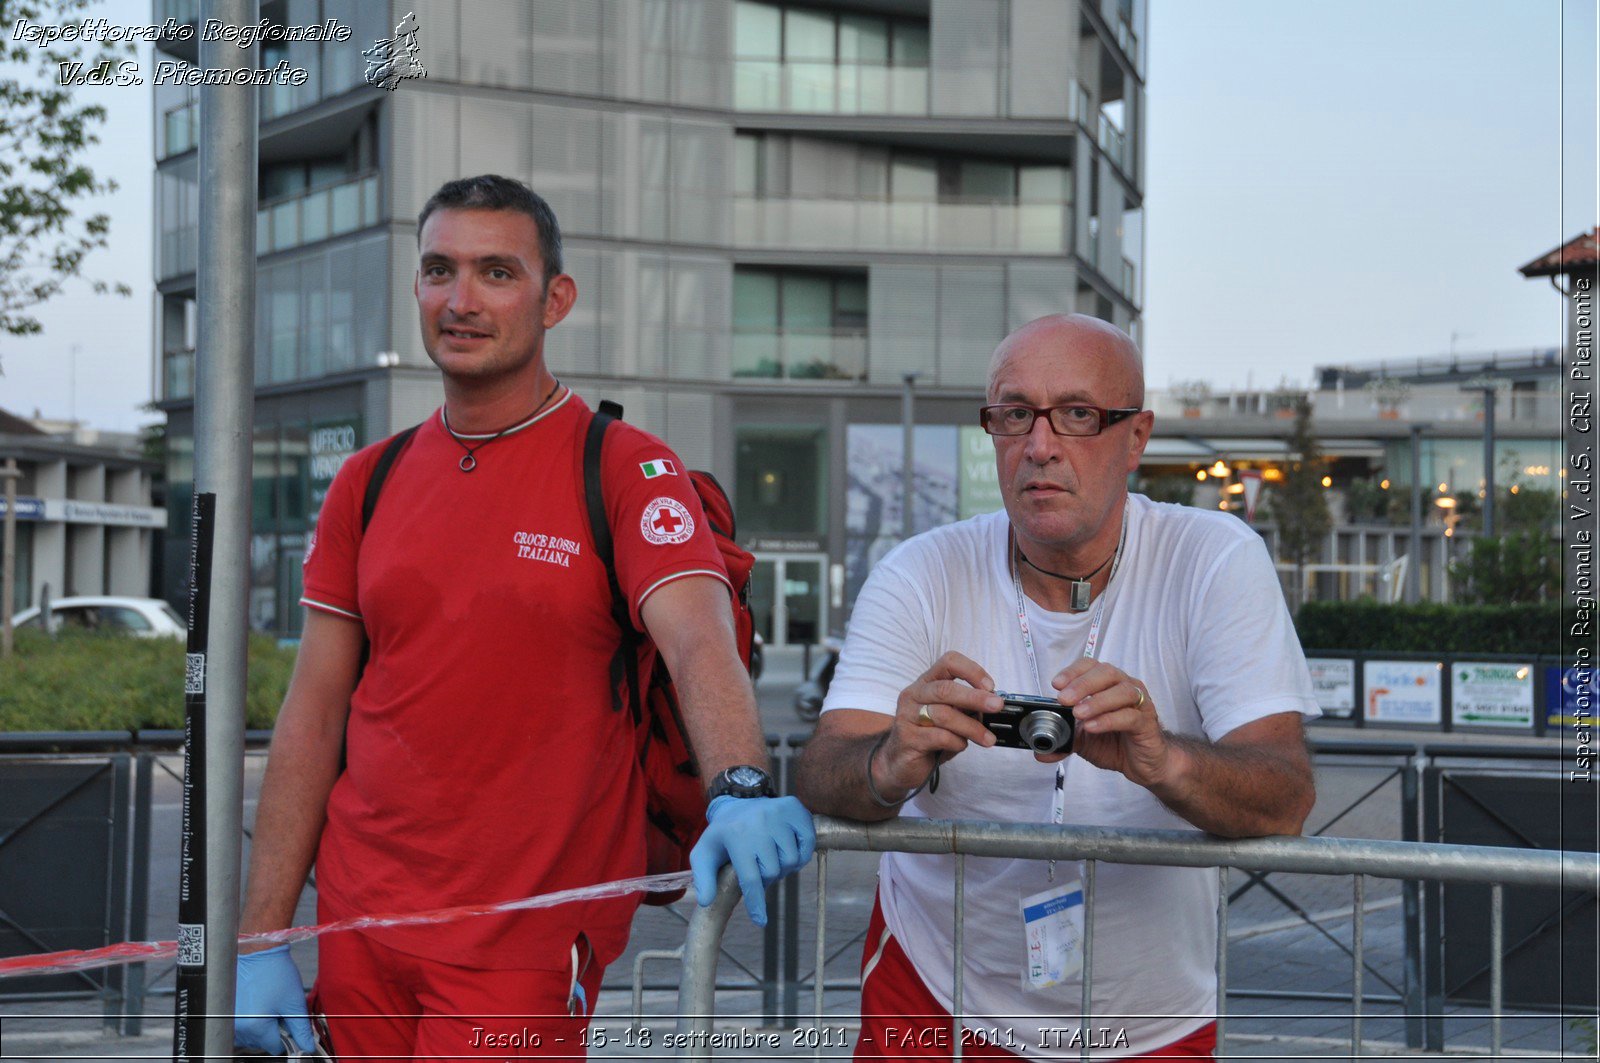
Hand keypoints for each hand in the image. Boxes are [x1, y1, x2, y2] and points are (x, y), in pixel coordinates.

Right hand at [234, 944, 314, 1053]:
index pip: (275, 1047)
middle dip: (273, 1029)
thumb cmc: (276, 972)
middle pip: (262, 1042)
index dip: (287, 1036)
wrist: (259, 952)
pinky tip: (257, 1003)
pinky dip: (250, 1020)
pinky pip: (240, 1026)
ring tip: (267, 1003)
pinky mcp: (225, 1011)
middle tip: (279, 1008)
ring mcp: (229, 1019)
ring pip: (251, 1036)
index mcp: (255, 1026)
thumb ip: (301, 1029)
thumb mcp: (294, 1003)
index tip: (290, 1022)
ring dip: (260, 1026)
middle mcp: (238, 1026)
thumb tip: (307, 1047)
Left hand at [690, 795, 815, 925]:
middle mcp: (759, 822)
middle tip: (759, 867)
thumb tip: (706, 901)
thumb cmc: (723, 834)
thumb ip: (703, 878)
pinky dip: (801, 853)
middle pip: (773, 871)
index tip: (760, 921)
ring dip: (783, 866)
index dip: (756, 903)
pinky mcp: (795, 809)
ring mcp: (779, 814)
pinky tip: (787, 848)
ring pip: (792, 860)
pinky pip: (807, 844)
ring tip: (772, 856)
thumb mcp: (704, 854)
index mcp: (735, 835)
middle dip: (767, 877)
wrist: (739, 801)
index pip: (750, 878)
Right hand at [870, 651, 1001, 797]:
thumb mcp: (949, 717)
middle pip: (945, 689)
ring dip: (971, 727)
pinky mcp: (907, 738)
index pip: (948, 662)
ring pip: (944, 715)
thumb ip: (965, 708)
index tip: (990, 686)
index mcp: (926, 683)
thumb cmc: (928, 736)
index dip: (972, 670)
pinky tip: (960, 746)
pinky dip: (956, 742)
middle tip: (997, 706)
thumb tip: (992, 704)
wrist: (898, 762)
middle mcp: (914, 695)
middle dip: (975, 697)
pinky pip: (939, 737)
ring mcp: (907, 716)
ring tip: (987, 738)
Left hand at [1053, 658, 1175, 786]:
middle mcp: (1125, 687)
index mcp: (1108, 685)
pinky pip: (1130, 716)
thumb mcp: (1084, 740)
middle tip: (1064, 699)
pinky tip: (1093, 727)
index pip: (1090, 666)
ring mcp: (1139, 704)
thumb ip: (1064, 740)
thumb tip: (1040, 752)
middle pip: (1106, 672)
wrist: (1143, 763)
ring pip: (1122, 691)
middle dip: (1082, 684)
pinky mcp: (1147, 723)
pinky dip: (1109, 720)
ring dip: (1097, 701)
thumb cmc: (1115, 742)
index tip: (1056, 684)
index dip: (1073, 671)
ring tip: (1078, 713)